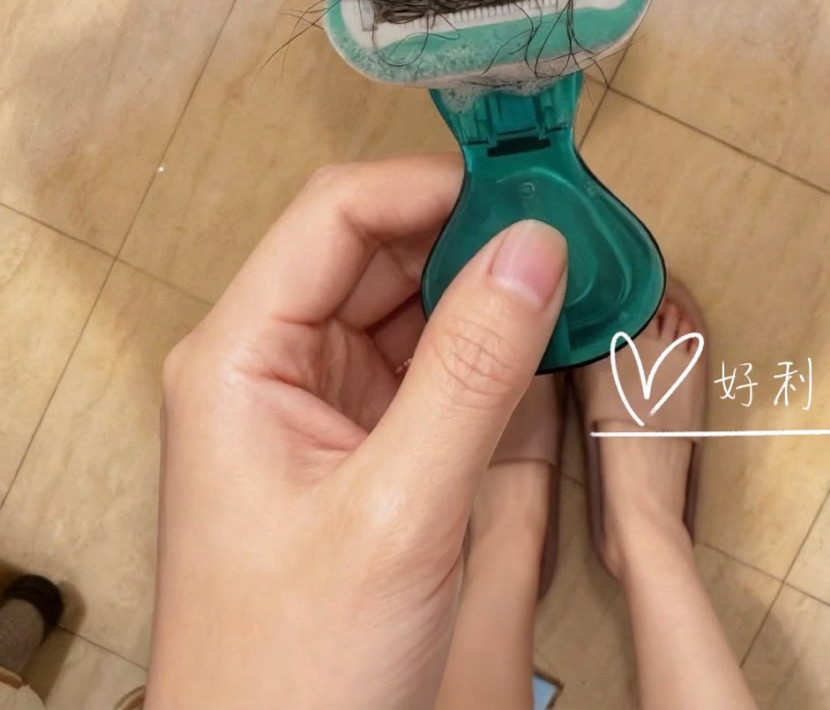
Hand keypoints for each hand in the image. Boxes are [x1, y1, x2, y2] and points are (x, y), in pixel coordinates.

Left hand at [146, 155, 567, 709]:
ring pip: (405, 303)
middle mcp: (270, 363)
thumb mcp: (399, 512)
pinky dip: (481, 348)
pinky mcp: (356, 442)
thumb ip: (472, 370)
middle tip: (566, 237)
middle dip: (469, 236)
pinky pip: (423, 362)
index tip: (526, 191)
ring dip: (483, 290)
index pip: (336, 214)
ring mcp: (314, 402)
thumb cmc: (296, 669)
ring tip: (564, 285)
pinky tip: (536, 345)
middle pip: (375, 250)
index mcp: (241, 357)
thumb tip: (534, 248)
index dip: (432, 189)